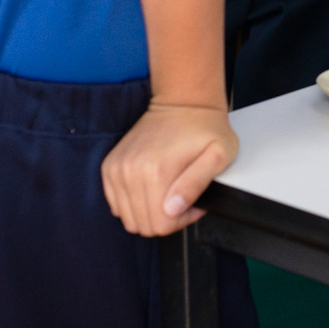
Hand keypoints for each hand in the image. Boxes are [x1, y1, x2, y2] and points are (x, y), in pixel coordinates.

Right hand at [101, 102, 236, 235]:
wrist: (182, 102)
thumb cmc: (205, 128)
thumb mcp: (218, 155)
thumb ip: (195, 185)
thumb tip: (172, 210)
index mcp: (156, 172)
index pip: (160, 225)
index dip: (181, 220)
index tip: (191, 202)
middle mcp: (131, 171)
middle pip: (142, 224)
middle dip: (165, 218)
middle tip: (181, 197)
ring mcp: (117, 168)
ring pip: (127, 217)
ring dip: (148, 211)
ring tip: (168, 191)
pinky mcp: (110, 166)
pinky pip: (116, 204)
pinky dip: (133, 202)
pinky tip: (152, 187)